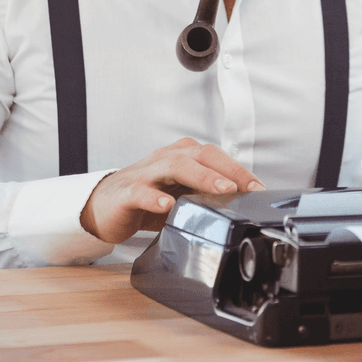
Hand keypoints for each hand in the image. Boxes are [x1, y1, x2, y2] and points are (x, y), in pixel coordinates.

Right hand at [79, 138, 264, 243]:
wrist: (103, 207)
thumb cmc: (147, 199)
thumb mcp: (180, 195)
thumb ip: (205, 195)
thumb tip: (240, 205)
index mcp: (181, 157)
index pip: (214, 155)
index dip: (237, 169)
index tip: (258, 187)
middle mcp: (165, 160)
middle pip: (198, 155)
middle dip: (225, 170)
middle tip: (245, 187)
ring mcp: (146, 174)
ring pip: (174, 166)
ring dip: (201, 177)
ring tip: (221, 190)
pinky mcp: (127, 193)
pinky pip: (141, 192)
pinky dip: (155, 198)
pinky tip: (167, 206)